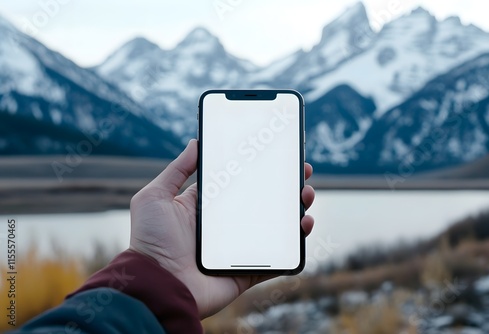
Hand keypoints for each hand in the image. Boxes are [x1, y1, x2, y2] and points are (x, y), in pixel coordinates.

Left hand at [129, 139, 314, 317]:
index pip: (239, 184)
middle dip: (284, 187)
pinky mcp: (247, 271)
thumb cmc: (150, 242)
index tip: (276, 155)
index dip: (258, 170)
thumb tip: (195, 142)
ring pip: (275, 228)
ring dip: (295, 211)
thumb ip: (176, 170)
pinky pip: (276, 258)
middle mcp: (225, 227)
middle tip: (301, 172)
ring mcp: (238, 249)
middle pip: (263, 203)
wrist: (157, 286)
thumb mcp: (155, 197)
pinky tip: (304, 226)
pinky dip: (294, 245)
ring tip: (305, 196)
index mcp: (206, 208)